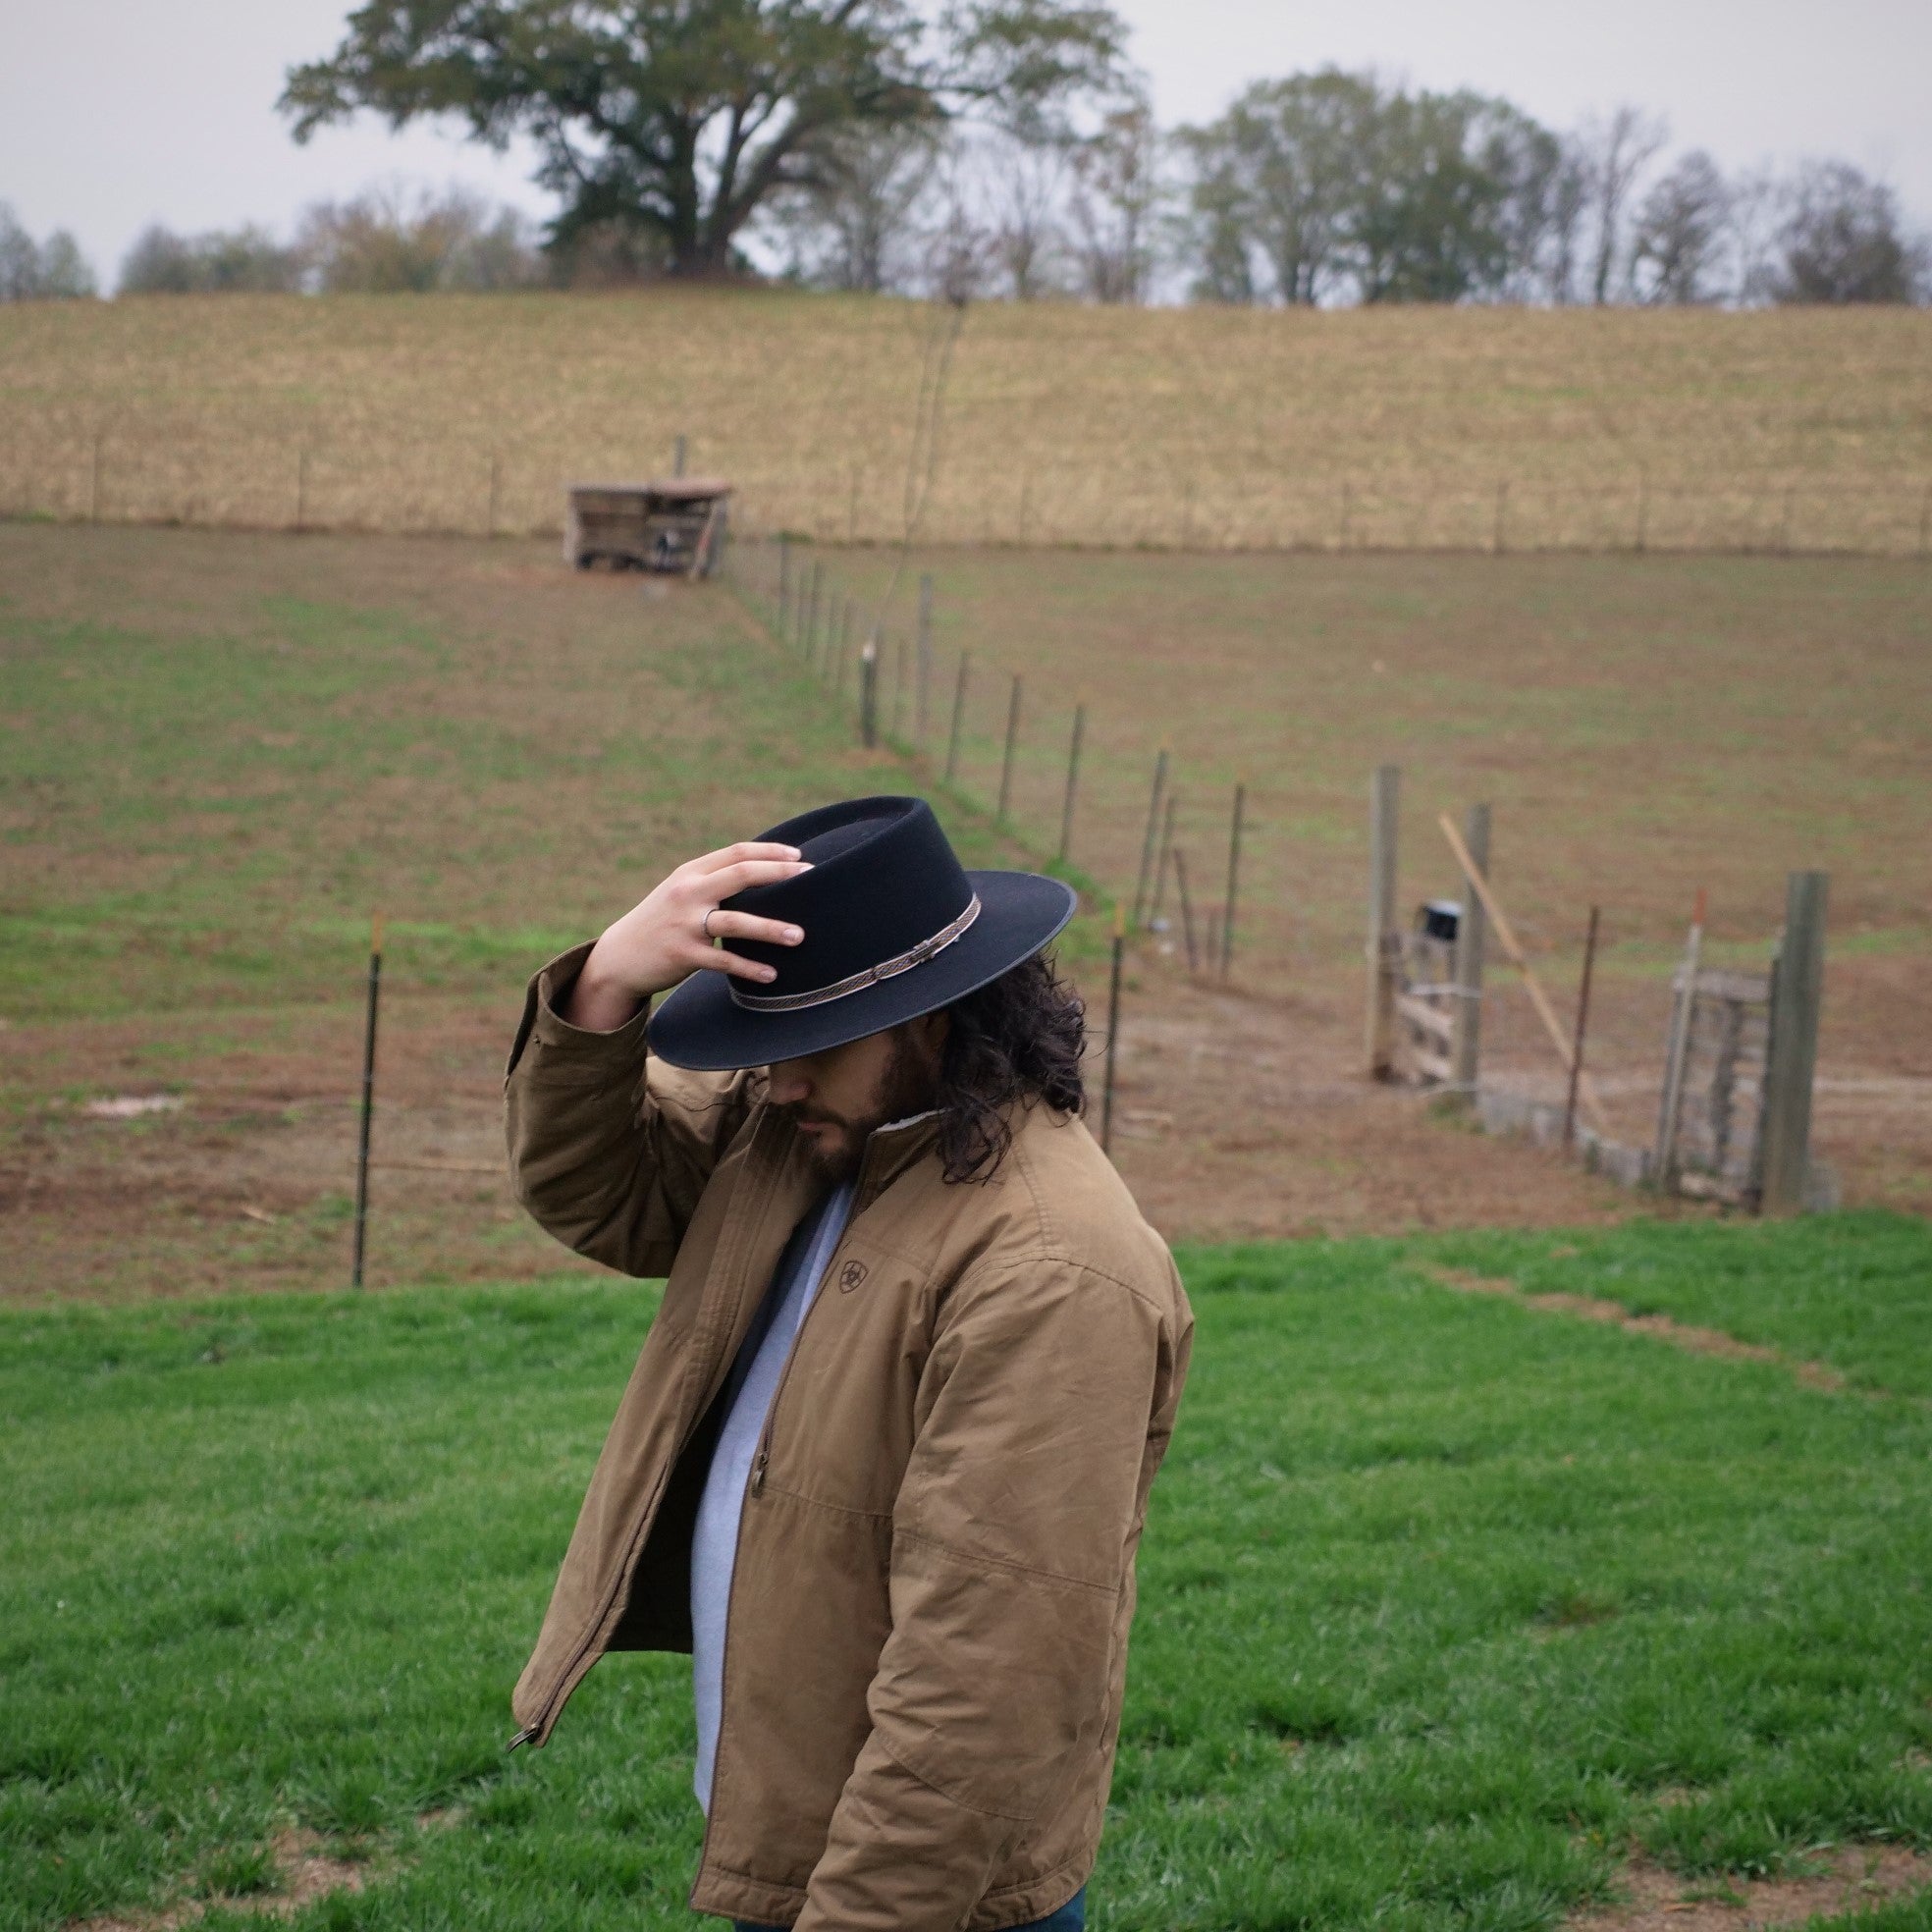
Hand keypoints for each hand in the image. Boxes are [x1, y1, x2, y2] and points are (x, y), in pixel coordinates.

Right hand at [563, 842, 811, 1032]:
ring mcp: (685, 923)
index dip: (770, 852)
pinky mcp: (683, 954)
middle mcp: (688, 892)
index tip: (800, 857)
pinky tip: (772, 974)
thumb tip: (762, 874)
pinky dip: (750, 967)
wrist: (619, 956)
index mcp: (691, 873)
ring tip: (799, 936)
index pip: (737, 853)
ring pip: (736, 921)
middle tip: (812, 878)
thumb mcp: (681, 892)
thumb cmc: (662, 922)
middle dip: (780, 874)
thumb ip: (713, 881)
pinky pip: (724, 960)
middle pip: (741, 875)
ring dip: (771, 929)